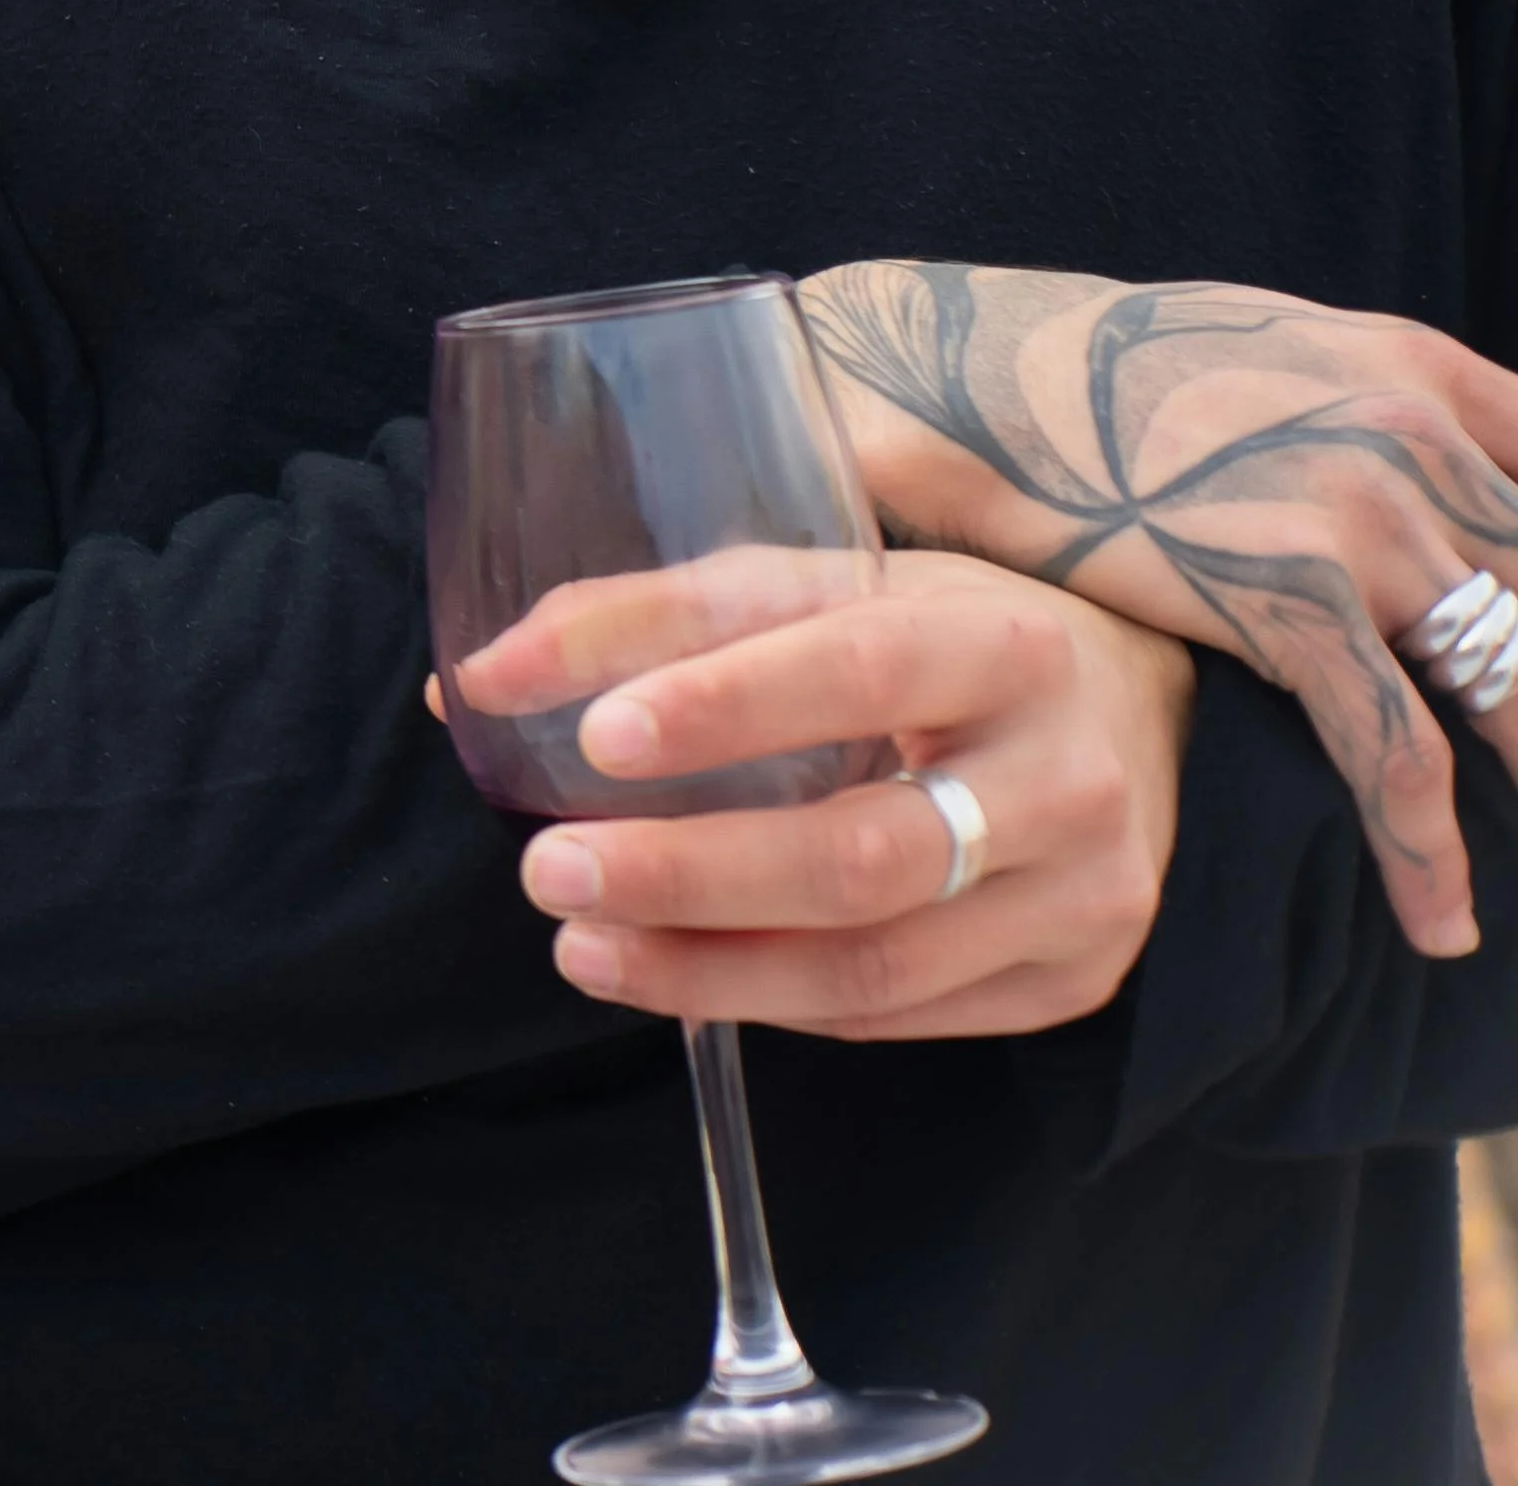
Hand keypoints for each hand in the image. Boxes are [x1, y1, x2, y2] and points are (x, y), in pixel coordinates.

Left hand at [459, 545, 1192, 1037]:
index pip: (861, 668)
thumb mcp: (819, 587)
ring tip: (580, 945)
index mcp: (1009, 644)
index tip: (594, 736)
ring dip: (709, 968)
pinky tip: (679, 979)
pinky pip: (901, 1015)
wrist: (1123, 719)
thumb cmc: (932, 639)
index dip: (726, 704)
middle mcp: (1069, 777)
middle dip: (690, 873)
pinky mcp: (1071, 981)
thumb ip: (652, 617)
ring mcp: (1086, 896)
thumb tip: (479, 682)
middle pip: (864, 854)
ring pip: (877, 962)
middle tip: (549, 869)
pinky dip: (774, 1002)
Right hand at [806, 260, 1517, 951]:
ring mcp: (1360, 518)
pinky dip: (1426, 850)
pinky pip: (1396, 750)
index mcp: (1414, 369)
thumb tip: (1395, 471)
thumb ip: (1357, 400)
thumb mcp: (1263, 343)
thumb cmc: (1081, 362)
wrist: (955, 373)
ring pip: (1509, 680)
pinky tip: (1443, 924)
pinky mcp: (1290, 598)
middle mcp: (1413, 436)